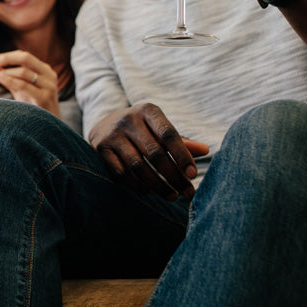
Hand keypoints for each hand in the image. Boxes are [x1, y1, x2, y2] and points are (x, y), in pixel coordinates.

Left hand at [0, 50, 61, 117]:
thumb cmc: (33, 107)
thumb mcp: (22, 90)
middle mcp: (49, 75)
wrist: (47, 127)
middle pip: (26, 58)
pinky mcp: (44, 97)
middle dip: (5, 59)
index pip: (25, 56)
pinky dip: (9, 80)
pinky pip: (23, 85)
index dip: (7, 56)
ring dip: (5, 72)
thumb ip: (10, 78)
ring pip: (24, 72)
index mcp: (45, 70)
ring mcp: (48, 86)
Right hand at [88, 104, 208, 200]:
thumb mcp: (159, 129)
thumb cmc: (141, 130)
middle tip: (186, 193)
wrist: (103, 125)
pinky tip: (148, 191)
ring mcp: (112, 134)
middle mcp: (128, 120)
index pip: (168, 134)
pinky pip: (121, 172)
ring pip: (137, 166)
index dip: (182, 155)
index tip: (193, 175)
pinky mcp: (100, 148)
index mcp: (148, 111)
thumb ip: (181, 141)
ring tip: (171, 196)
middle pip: (154, 153)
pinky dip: (136, 185)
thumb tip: (206, 150)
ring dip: (156, 185)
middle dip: (173, 176)